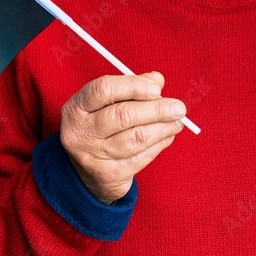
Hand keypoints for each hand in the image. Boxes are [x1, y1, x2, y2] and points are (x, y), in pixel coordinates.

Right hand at [60, 72, 185, 203]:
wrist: (84, 172)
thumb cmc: (99, 128)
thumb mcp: (105, 105)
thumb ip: (130, 88)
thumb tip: (157, 80)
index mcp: (76, 108)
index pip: (104, 89)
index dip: (134, 86)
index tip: (157, 88)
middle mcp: (80, 132)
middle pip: (123, 116)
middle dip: (157, 110)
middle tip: (179, 108)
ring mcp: (92, 156)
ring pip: (136, 138)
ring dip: (163, 128)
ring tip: (177, 122)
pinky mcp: (108, 175)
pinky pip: (141, 157)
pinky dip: (159, 144)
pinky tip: (166, 136)